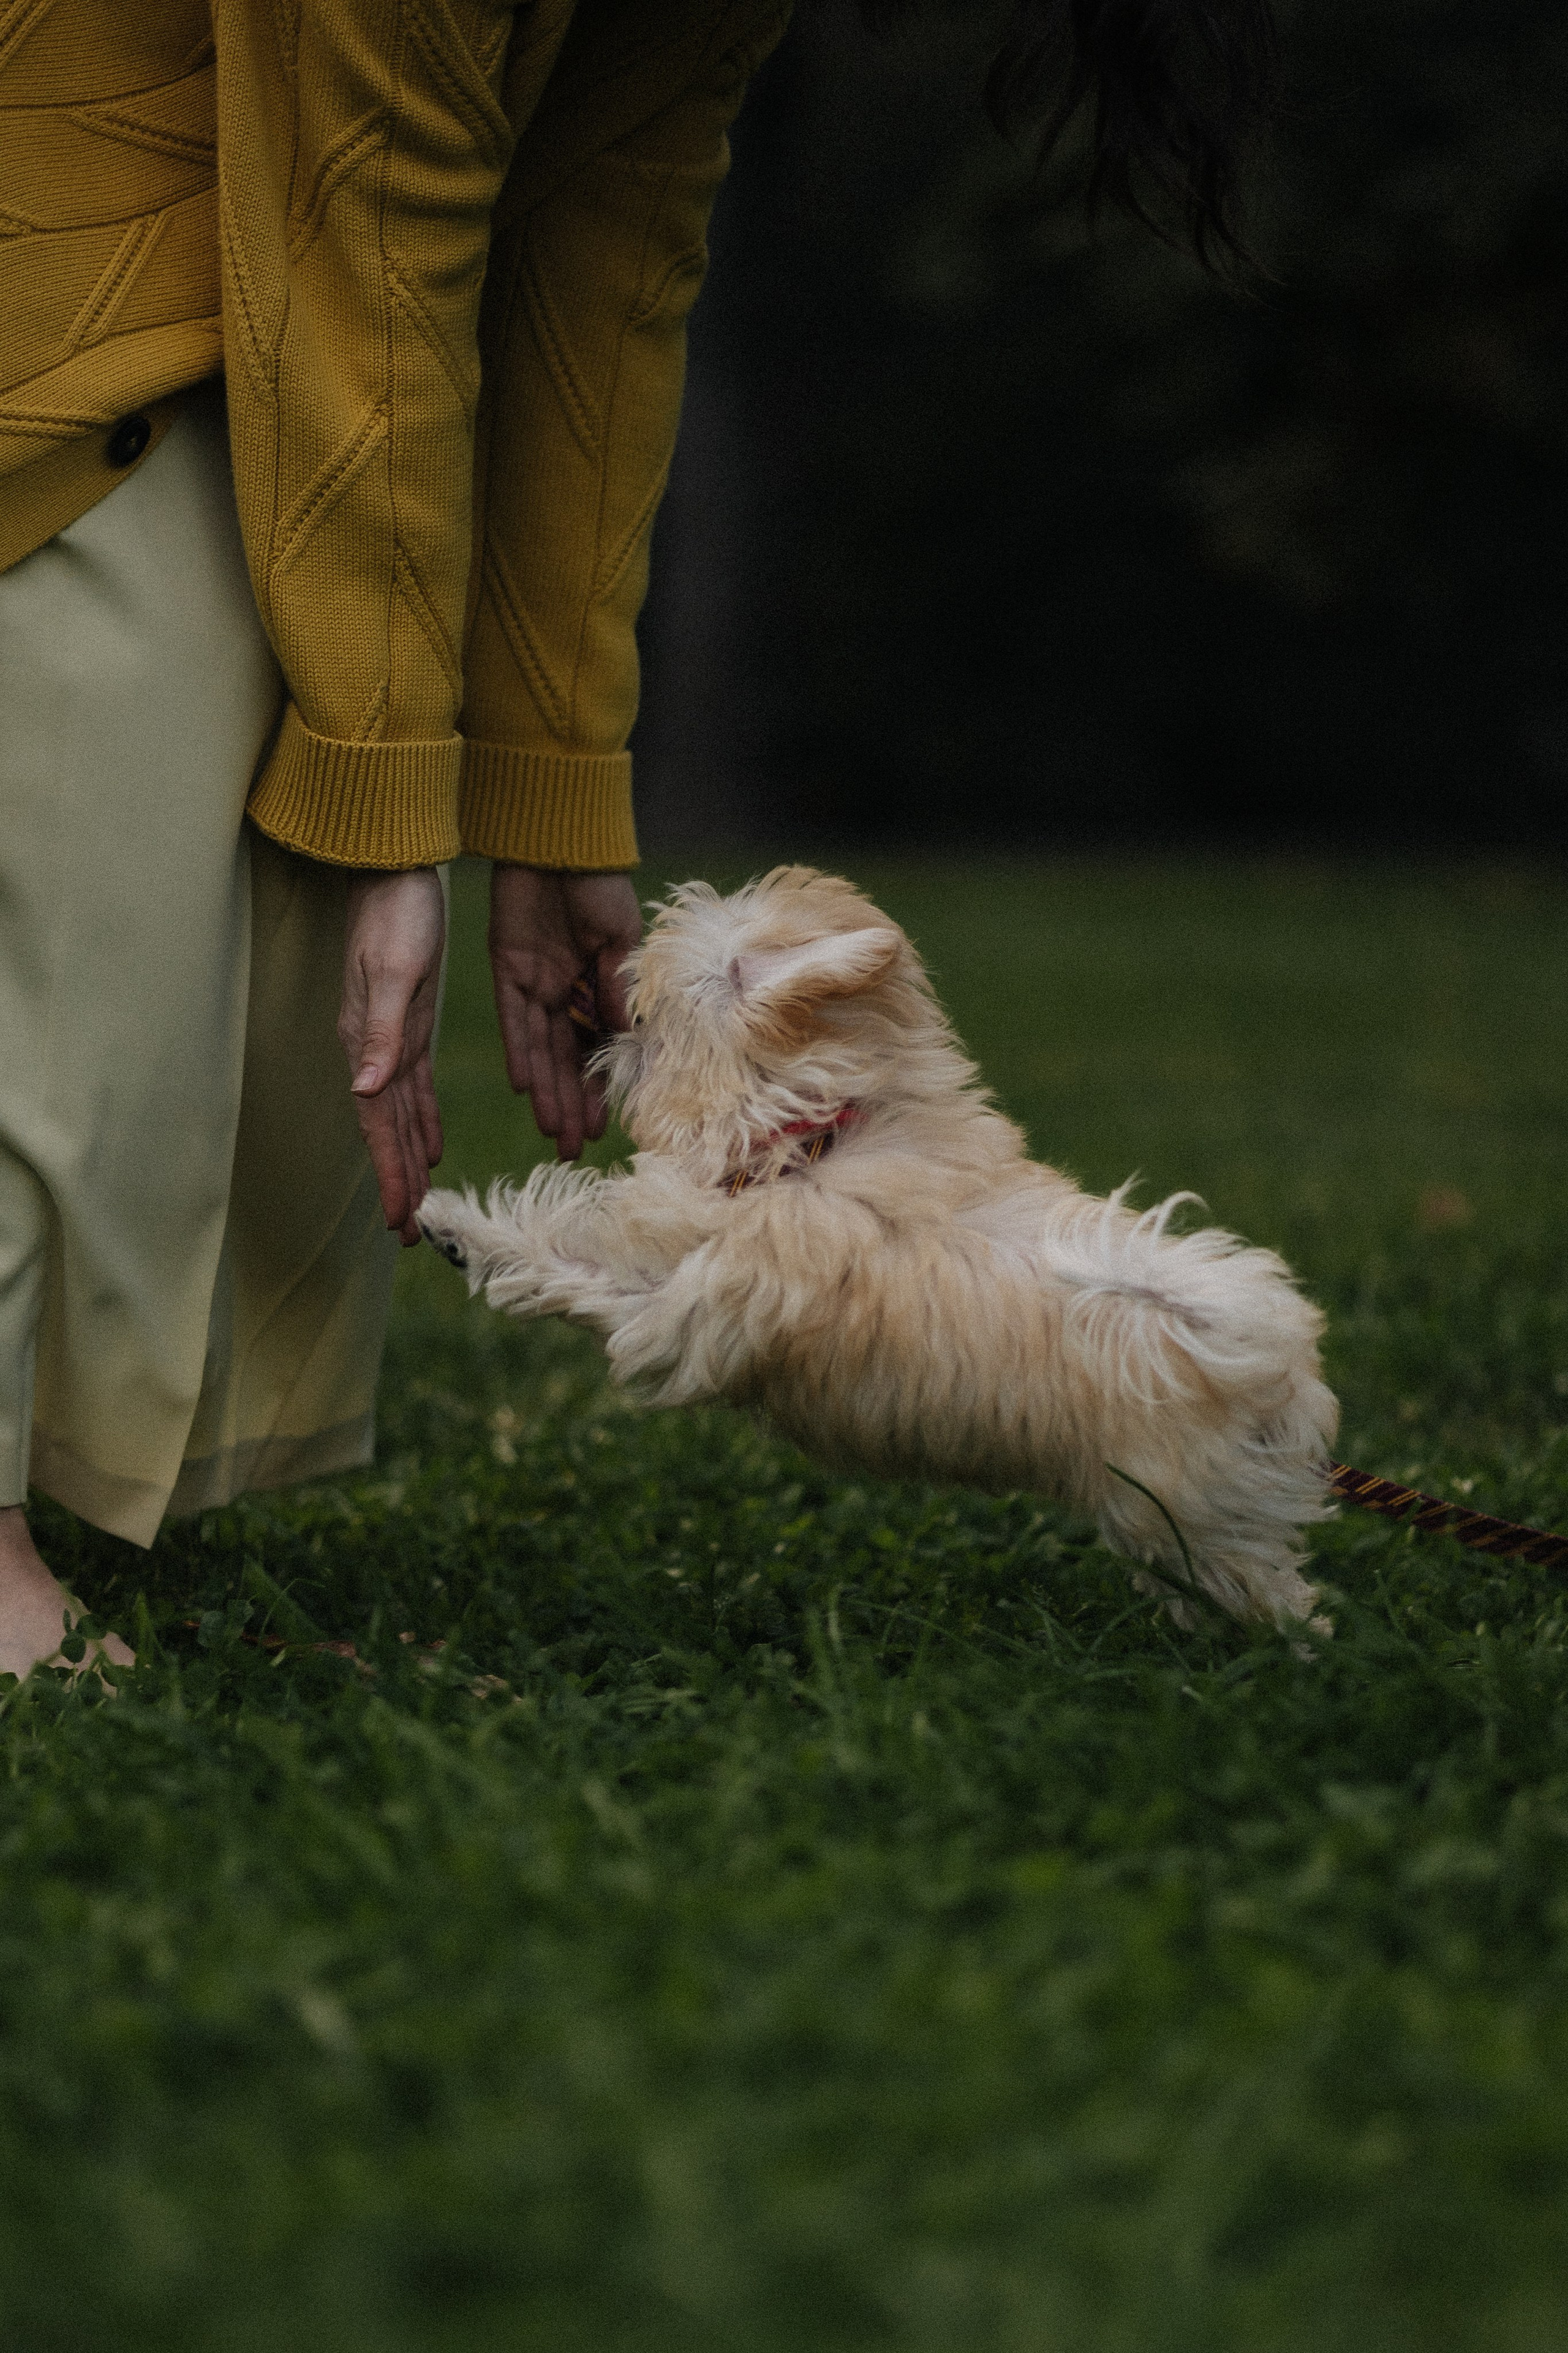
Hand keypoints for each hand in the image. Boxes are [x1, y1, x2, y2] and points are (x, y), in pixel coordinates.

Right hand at [339, 867, 445, 1243]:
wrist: (394, 872)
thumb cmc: (395, 916)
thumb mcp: (392, 973)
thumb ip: (379, 1033)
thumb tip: (364, 1090)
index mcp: (368, 1043)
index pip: (378, 1123)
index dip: (389, 1172)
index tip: (399, 1219)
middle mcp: (374, 1049)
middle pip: (386, 1130)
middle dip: (397, 1180)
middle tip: (409, 1232)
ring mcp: (390, 1038)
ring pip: (400, 1116)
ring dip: (408, 1159)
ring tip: (418, 1202)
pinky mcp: (408, 1024)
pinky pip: (414, 1088)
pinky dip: (421, 1121)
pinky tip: (432, 1145)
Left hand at [489, 865, 641, 1159]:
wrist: (563, 838)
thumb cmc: (601, 882)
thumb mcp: (620, 940)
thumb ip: (616, 990)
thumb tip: (621, 1039)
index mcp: (595, 983)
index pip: (597, 1048)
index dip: (598, 1087)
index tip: (605, 1126)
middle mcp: (563, 990)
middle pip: (565, 1059)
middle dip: (570, 1105)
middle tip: (573, 1149)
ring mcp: (534, 980)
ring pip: (540, 1049)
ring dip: (547, 1092)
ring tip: (553, 1133)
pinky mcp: (507, 967)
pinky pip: (513, 1020)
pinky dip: (520, 1053)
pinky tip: (526, 1087)